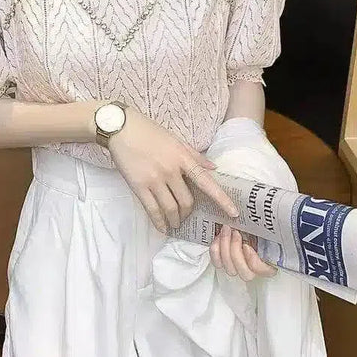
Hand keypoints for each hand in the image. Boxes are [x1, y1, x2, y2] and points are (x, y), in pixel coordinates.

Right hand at [107, 107, 238, 232]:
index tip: (233, 213)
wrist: (122, 128)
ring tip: (175, 224)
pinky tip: (162, 227)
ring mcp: (155, 179)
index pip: (207, 182)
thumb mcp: (176, 139)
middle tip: (186, 217)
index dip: (222, 200)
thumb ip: (195, 155)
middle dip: (188, 213)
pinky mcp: (139, 186)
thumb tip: (214, 168)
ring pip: (171, 209)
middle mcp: (171, 170)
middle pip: (187, 201)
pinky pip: (152, 210)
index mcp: (183, 157)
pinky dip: (159, 222)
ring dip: (175, 220)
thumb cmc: (150, 131)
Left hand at [209, 225, 276, 279]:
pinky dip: (216, 251)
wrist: (232, 215)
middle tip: (235, 233)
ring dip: (226, 248)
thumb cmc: (248, 219)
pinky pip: (218, 263)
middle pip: (246, 273)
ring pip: (231, 270)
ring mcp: (237, 265)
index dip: (254, 262)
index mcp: (268, 257)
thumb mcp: (261, 222)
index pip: (266, 271)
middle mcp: (252, 265)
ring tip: (226, 230)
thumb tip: (274, 229)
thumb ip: (265, 229)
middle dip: (236, 252)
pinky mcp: (223, 261)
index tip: (246, 246)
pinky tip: (217, 238)